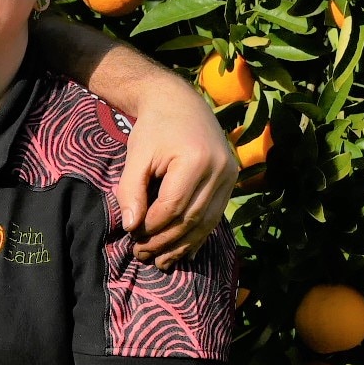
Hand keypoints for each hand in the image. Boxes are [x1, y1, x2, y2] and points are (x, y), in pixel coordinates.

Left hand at [117, 89, 236, 268]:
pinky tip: (182, 252)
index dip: (151, 227)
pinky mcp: (232, 181)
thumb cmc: (154, 129)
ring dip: (182, 245)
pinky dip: (198, 236)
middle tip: (141, 255)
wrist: (180, 103)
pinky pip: (215, 217)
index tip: (132, 237)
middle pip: (191, 218)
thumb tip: (131, 227)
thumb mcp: (136, 156)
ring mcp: (230, 176)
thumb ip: (131, 190)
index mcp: (196, 159)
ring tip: (159, 261)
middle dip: (165, 242)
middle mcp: (220, 169)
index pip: (172, 206)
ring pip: (206, 222)